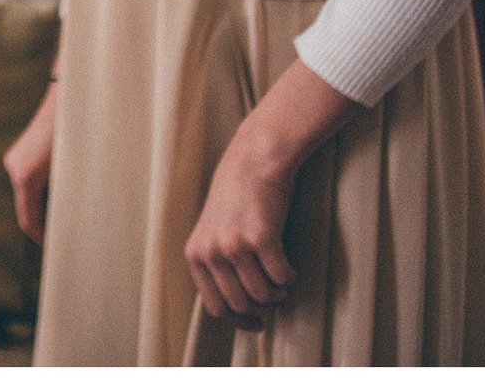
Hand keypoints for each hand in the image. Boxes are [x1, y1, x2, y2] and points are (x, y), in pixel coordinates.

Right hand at [2, 84, 58, 241]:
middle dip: (45, 222)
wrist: (70, 102)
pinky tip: (62, 192)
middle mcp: (14, 169)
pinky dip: (43, 192)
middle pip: (27, 208)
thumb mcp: (73, 174)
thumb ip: (66, 200)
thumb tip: (68, 224)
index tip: (55, 249)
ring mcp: (15, 160)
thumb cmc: (77, 139)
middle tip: (65, 236)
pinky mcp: (20, 153)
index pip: (28, 220)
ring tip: (68, 214)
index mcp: (25, 178)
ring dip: (45, 206)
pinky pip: (29, 182)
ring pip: (28, 194)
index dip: (41, 237)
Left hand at [184, 133, 298, 327]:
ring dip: (278, 291)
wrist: (252, 163)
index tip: (256, 322)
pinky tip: (289, 264)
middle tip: (274, 292)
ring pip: (264, 295)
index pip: (214, 307)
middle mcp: (211, 252)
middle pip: (241, 305)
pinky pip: (282, 278)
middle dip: (262, 305)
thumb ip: (216, 265)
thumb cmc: (236, 200)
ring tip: (280, 275)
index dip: (238, 320)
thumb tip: (236, 309)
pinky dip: (290, 276)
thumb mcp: (212, 233)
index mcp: (195, 254)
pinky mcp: (261, 238)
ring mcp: (234, 245)